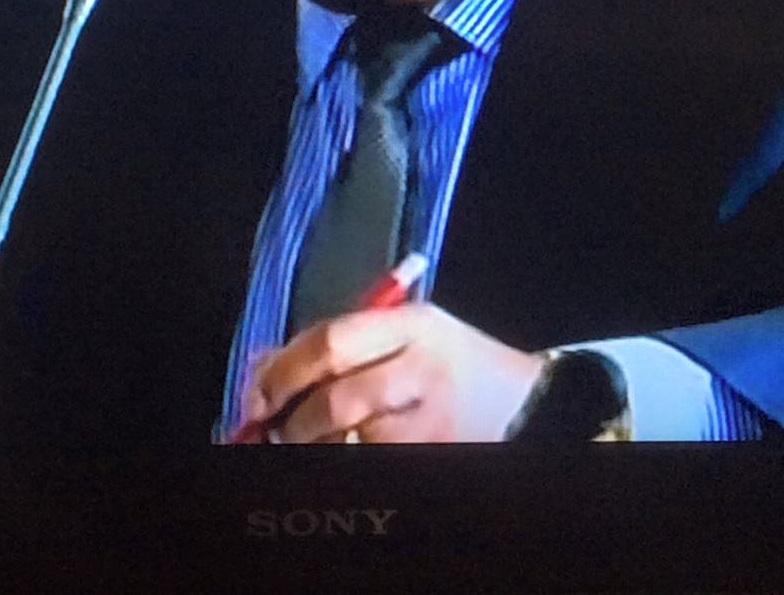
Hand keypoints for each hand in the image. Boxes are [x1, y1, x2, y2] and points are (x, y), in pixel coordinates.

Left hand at [234, 304, 545, 444]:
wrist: (526, 402)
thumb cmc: (451, 363)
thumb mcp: (404, 333)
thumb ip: (337, 341)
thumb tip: (260, 366)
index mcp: (411, 323)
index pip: (332, 341)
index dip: (283, 371)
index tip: (256, 394)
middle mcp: (423, 365)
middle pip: (337, 397)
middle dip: (294, 420)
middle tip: (274, 430)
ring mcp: (434, 416)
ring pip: (352, 439)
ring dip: (318, 445)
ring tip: (309, 442)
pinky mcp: (437, 451)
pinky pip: (374, 458)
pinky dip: (349, 456)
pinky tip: (349, 448)